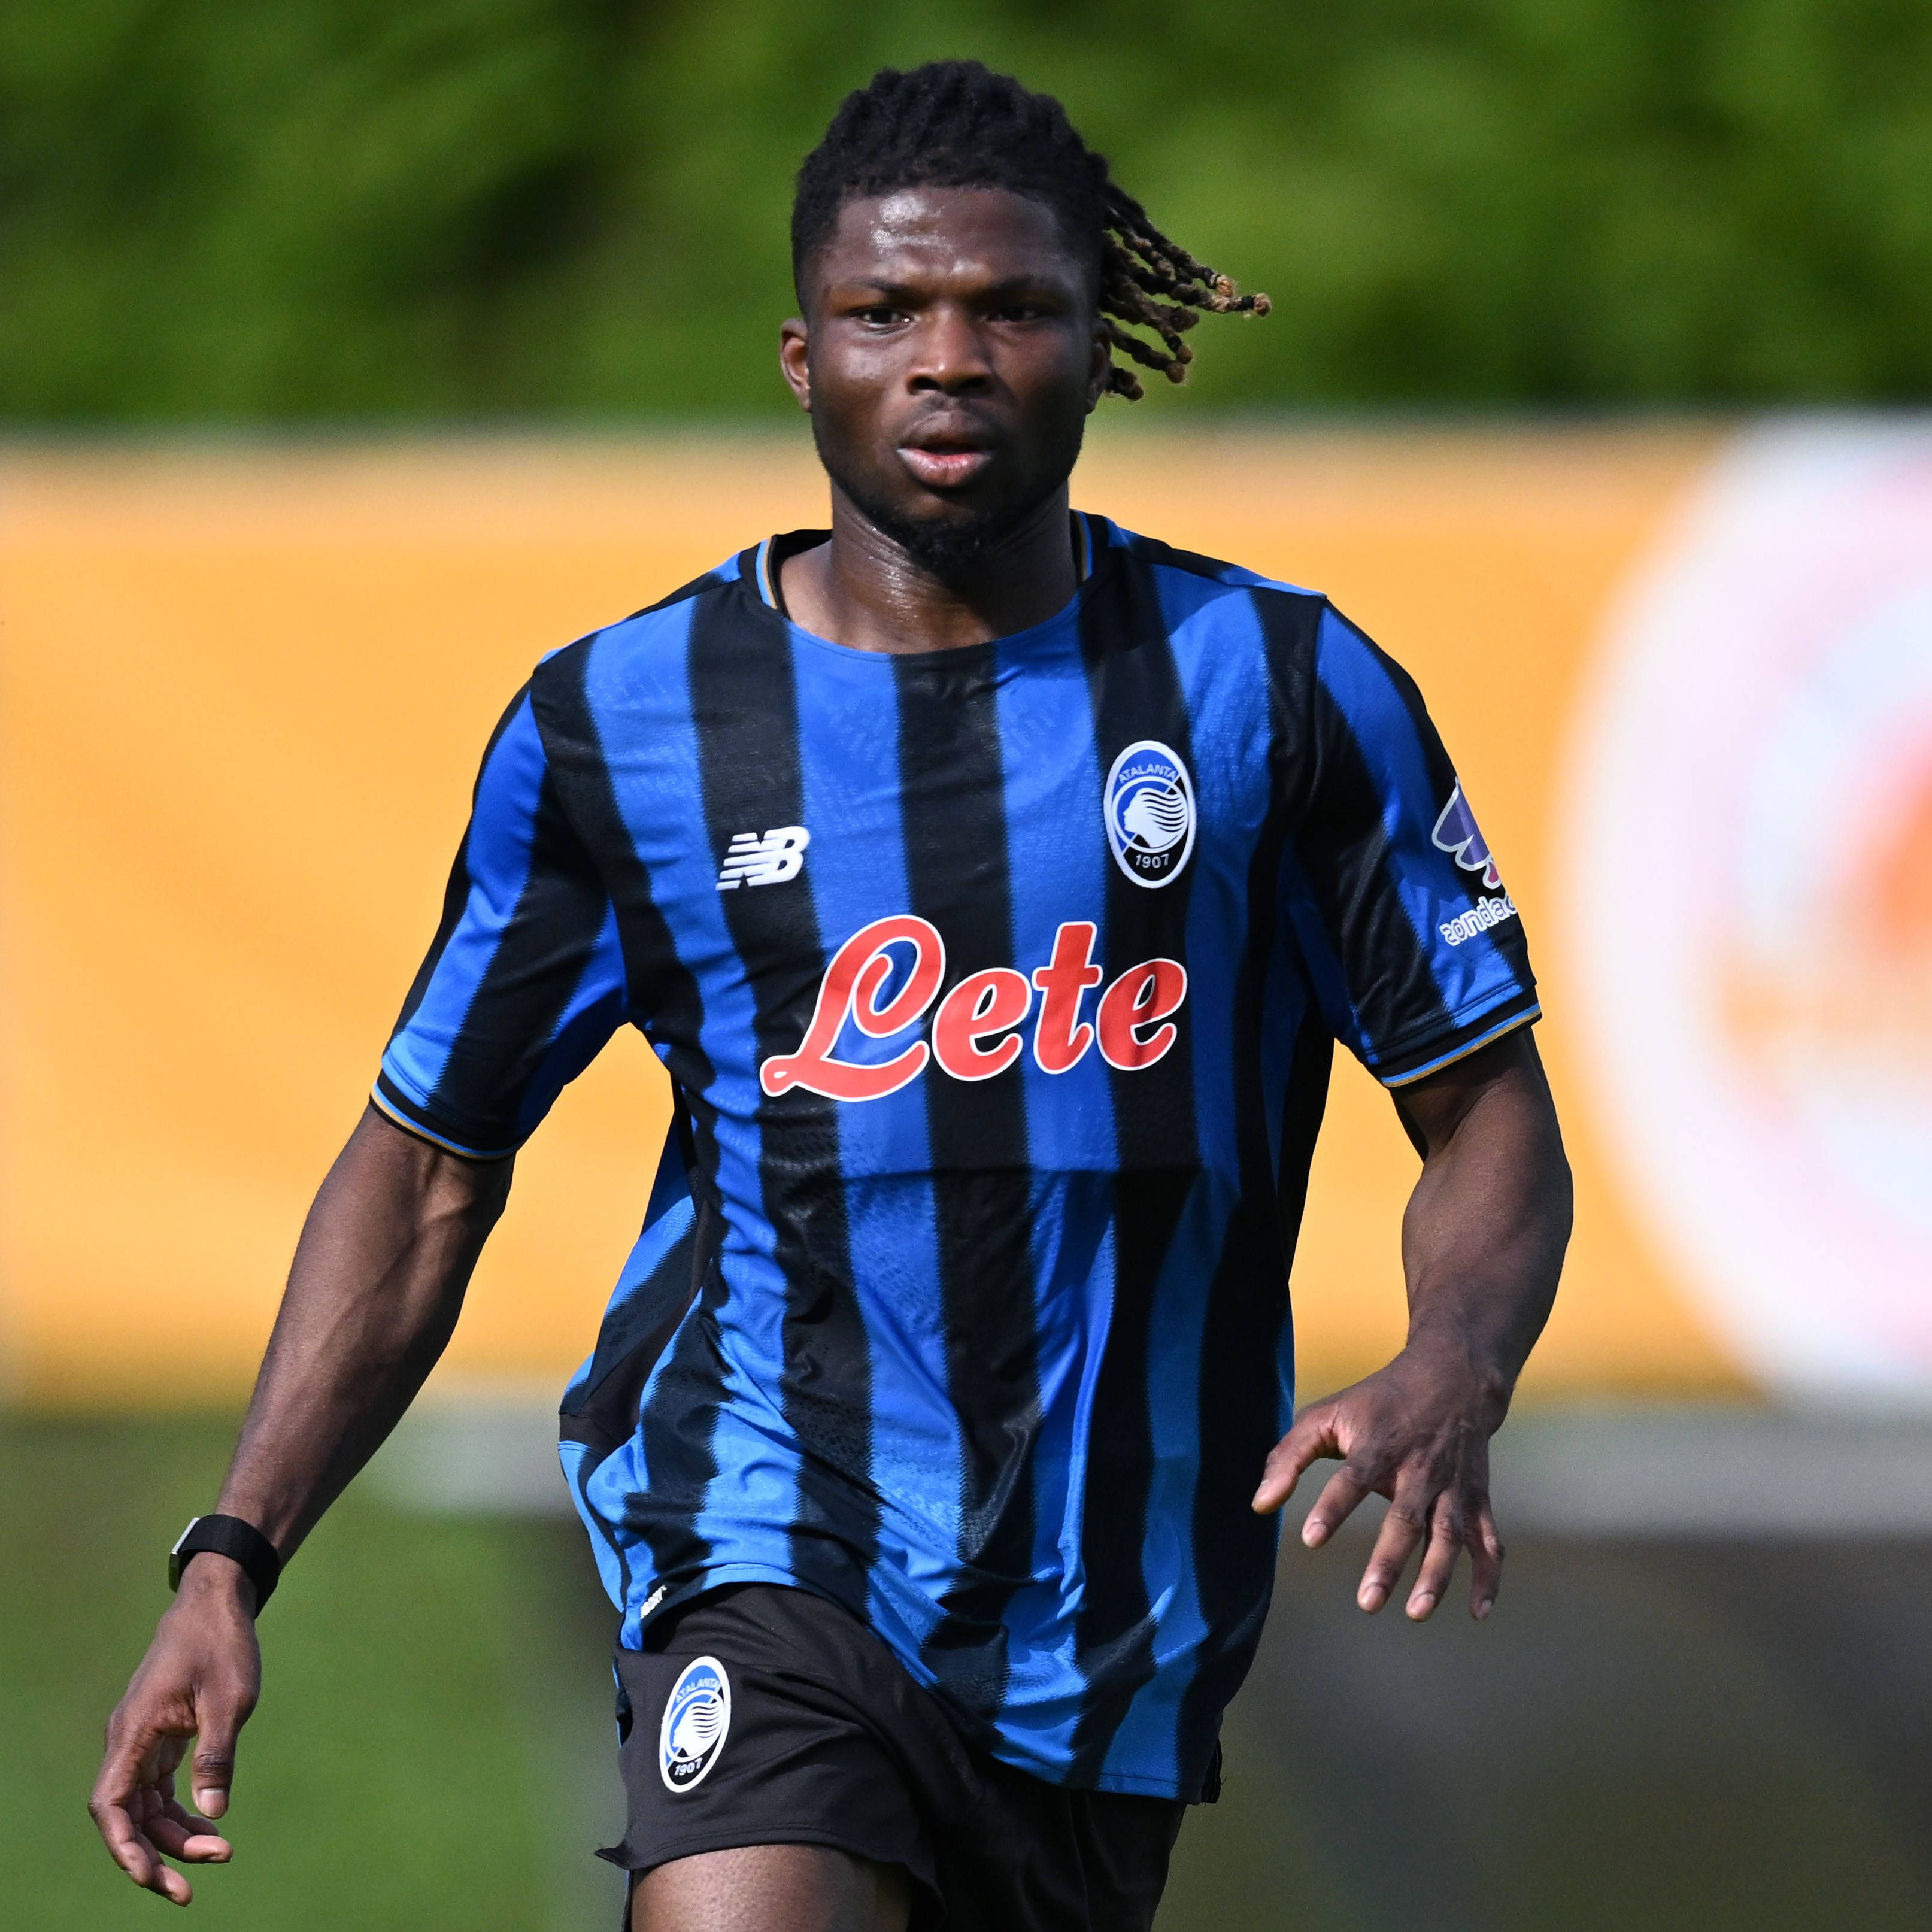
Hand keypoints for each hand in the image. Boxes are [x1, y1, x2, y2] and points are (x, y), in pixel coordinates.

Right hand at [89, 1557, 260, 1904]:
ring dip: (174, 1835)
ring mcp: (143, 1740)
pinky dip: (179, 1810)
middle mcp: (129, 1741)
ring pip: (145, 1805)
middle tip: (190, 1890)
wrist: (217, 1603)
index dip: (125, 1847)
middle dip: (155, 1855)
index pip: (112, 1804)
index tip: (151, 1878)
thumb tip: (213, 1813)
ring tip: (219, 1854)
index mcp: (134, 1732)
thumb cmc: (222, 1643)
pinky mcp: (161, 1737)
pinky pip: (159, 1787)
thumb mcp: (229, 1698)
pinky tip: (208, 1825)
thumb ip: (217, 1754)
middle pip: (128, 1815)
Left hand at [1251, 1344, 1505, 1622]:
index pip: (1352, 1478)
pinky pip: (1490, 1543)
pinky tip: (1478, 1612)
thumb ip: (1289, 1457)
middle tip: (1367, 1603)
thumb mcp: (1327, 1416)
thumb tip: (1260, 1505)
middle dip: (1388, 1562)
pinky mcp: (1477, 1500)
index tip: (1310, 1539)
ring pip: (1449, 1535)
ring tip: (1416, 1613)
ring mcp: (1453, 1487)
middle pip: (1405, 1519)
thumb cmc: (1376, 1404)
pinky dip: (1489, 1578)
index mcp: (1378, 1446)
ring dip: (1437, 1576)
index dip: (1332, 1508)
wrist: (1452, 1379)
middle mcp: (1419, 1469)